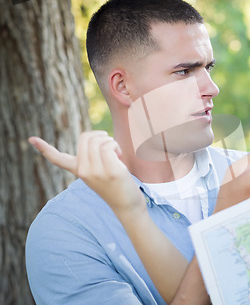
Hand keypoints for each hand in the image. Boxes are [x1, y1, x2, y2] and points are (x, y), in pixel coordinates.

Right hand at [28, 131, 144, 216]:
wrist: (127, 206)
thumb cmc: (117, 185)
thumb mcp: (99, 170)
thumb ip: (93, 156)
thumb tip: (97, 137)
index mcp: (78, 170)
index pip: (57, 158)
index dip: (44, 148)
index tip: (30, 139)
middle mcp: (83, 171)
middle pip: (85, 137)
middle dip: (100, 135)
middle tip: (110, 146)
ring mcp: (95, 172)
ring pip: (98, 140)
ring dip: (110, 141)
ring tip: (116, 153)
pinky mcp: (110, 171)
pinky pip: (108, 146)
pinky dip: (115, 146)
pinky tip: (119, 156)